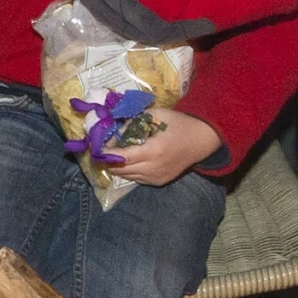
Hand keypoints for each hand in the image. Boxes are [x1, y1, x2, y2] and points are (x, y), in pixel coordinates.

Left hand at [104, 108, 223, 188]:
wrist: (201, 140)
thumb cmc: (179, 124)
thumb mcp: (157, 115)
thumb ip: (135, 121)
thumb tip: (114, 128)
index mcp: (154, 150)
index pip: (122, 157)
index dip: (106, 153)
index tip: (96, 146)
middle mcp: (154, 168)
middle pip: (121, 170)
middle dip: (108, 160)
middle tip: (100, 150)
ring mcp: (156, 178)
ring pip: (126, 177)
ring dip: (117, 166)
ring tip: (111, 154)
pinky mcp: (159, 182)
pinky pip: (136, 179)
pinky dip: (128, 171)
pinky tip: (126, 161)